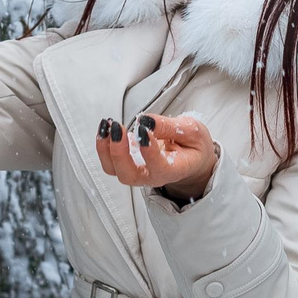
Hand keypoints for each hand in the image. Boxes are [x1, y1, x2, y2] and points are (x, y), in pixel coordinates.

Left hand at [95, 112, 219, 202]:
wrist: (191, 158)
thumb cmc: (192, 147)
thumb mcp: (191, 131)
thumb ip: (169, 127)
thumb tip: (145, 121)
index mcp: (174, 170)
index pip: (159, 168)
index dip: (149, 151)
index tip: (143, 130)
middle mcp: (153, 176)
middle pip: (129, 175)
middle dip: (118, 152)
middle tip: (118, 128)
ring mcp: (138, 172)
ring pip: (114, 170)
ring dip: (105, 148)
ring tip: (107, 125)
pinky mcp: (128, 164)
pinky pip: (110, 161)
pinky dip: (104, 145)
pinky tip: (106, 128)